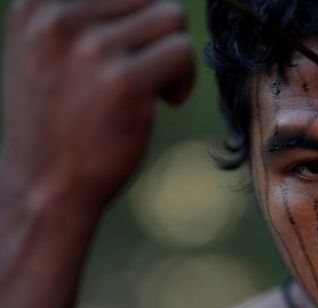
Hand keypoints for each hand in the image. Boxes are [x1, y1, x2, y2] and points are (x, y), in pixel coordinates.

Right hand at [1, 0, 194, 208]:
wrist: (46, 184)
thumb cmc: (59, 118)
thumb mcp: (48, 50)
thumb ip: (84, 14)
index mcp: (38, 3)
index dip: (137, 15)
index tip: (133, 48)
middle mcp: (57, 16)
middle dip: (157, 33)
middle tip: (144, 69)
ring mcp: (90, 48)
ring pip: (171, 17)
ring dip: (172, 54)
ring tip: (154, 85)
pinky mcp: (123, 81)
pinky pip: (182, 51)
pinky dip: (184, 78)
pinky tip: (166, 101)